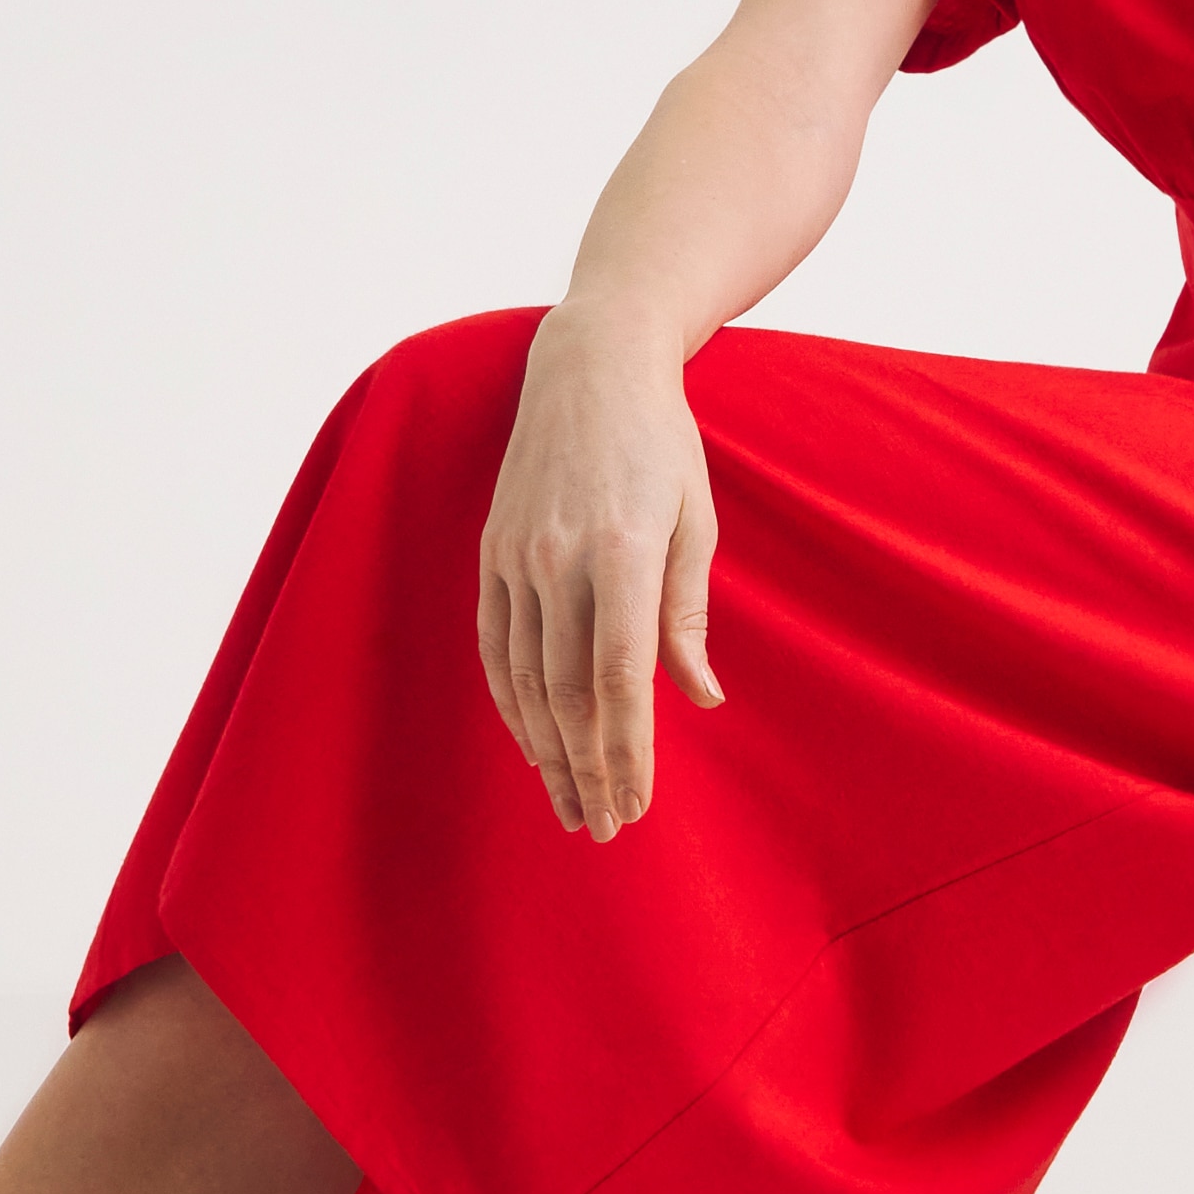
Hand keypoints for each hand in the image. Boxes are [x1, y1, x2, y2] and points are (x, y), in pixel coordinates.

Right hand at [475, 302, 724, 841]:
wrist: (589, 366)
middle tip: (606, 826)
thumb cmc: (660, 442)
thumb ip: (687, 612)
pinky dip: (512, 703)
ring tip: (572, 804)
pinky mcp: (492, 552)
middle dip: (588, 769)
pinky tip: (533, 743)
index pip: (620, 677)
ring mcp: (516, 556)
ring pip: (526, 680)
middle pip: (568, 692)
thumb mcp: (694, 519)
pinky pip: (496, 646)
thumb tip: (700, 698)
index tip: (637, 803)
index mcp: (619, 550)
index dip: (627, 749)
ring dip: (548, 751)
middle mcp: (558, 558)